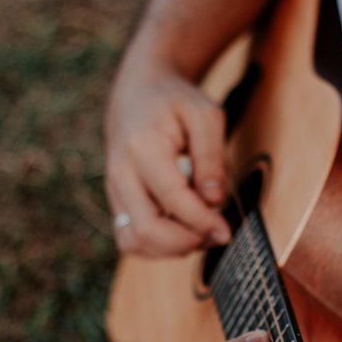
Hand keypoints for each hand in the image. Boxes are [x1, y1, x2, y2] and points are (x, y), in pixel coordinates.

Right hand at [104, 59, 232, 255]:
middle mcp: (121, 172)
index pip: (172, 199)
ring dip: (172, 249)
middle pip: (147, 230)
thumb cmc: (175, 102)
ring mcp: (114, 190)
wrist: (138, 92)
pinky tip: (182, 232)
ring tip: (200, 232)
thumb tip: (214, 200)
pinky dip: (157, 247)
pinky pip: (130, 240)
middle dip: (187, 242)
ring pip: (135, 242)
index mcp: (143, 147)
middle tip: (216, 234)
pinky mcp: (116, 202)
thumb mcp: (206, 115)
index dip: (202, 221)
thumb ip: (212, 157)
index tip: (226, 230)